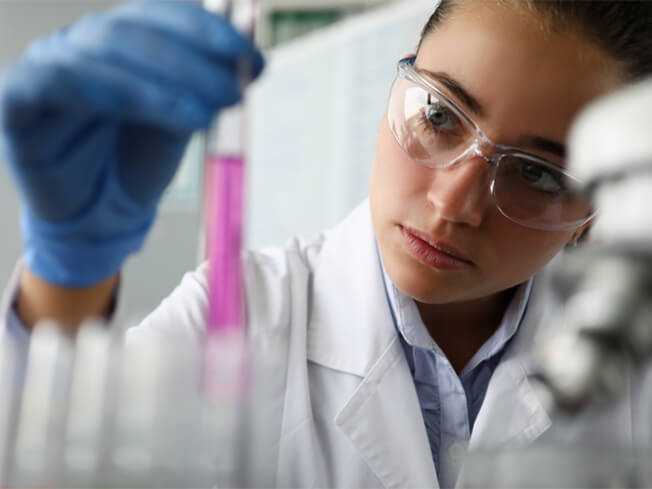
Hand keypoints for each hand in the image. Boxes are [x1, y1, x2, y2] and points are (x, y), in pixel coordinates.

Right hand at [0, 0, 263, 286]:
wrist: (98, 213)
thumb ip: (209, 89)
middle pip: (130, 33)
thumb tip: (255, 62)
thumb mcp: (184, 120)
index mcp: (123, 40)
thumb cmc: (139, 159)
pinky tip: (121, 106)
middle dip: (188, 63)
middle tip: (231, 94)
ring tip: (201, 117)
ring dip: (154, 86)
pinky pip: (41, 84)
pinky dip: (84, 88)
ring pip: (96, 59)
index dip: (203, 29)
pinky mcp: (15, 104)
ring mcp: (46, 69)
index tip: (248, 55)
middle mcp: (82, 46)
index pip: (158, 14)